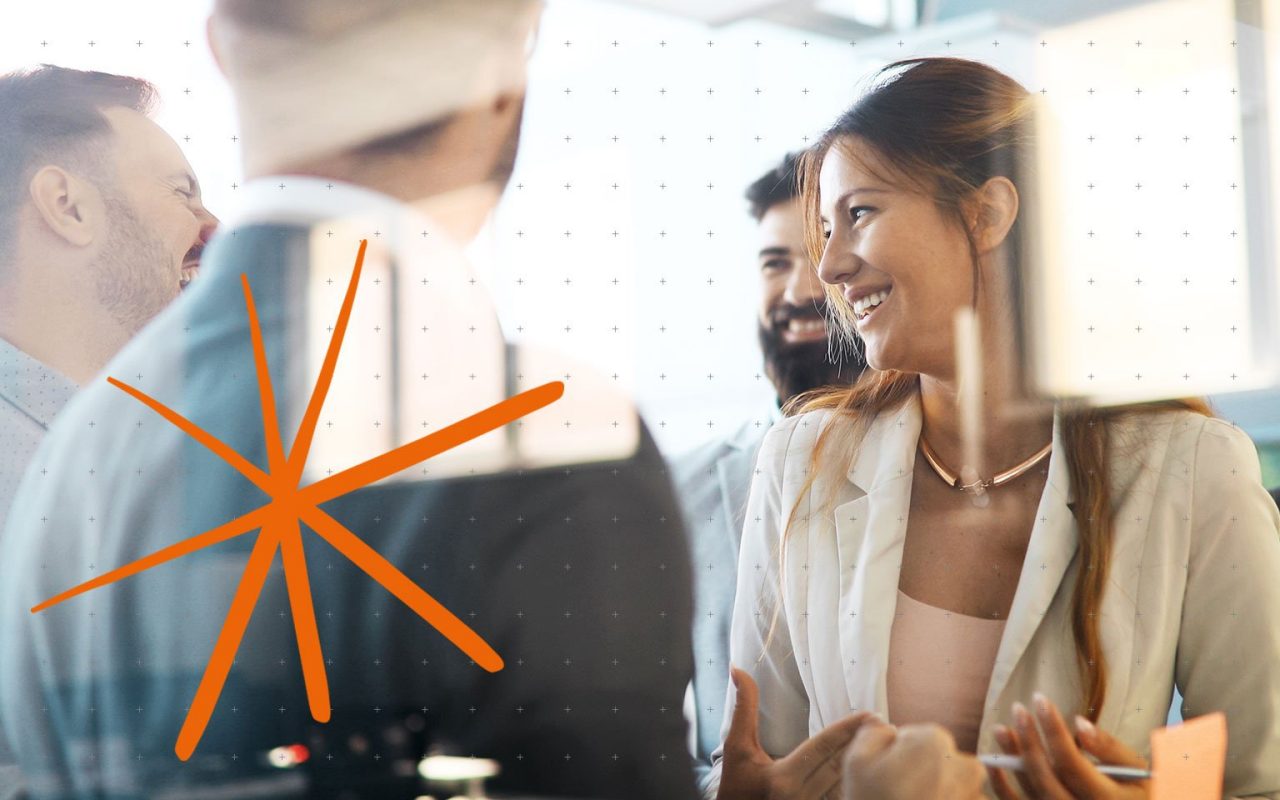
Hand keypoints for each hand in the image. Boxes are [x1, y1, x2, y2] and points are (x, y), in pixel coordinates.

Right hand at [716, 667, 876, 799]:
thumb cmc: (736, 783)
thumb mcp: (737, 746)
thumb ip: (744, 708)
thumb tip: (738, 668)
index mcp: (784, 776)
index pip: (823, 747)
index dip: (848, 729)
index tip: (870, 714)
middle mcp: (801, 795)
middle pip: (841, 765)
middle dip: (865, 744)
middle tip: (887, 724)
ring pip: (847, 785)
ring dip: (868, 765)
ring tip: (887, 744)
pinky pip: (842, 798)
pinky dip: (858, 784)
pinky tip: (873, 771)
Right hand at [842, 719, 986, 799]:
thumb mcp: (856, 761)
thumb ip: (873, 731)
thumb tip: (885, 726)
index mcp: (934, 741)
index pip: (914, 737)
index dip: (897, 755)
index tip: (888, 777)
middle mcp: (964, 763)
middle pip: (936, 758)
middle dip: (920, 772)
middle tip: (898, 794)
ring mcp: (975, 794)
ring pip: (951, 783)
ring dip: (936, 792)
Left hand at [988, 693, 1149, 799]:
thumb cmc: (1141, 789)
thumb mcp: (1139, 768)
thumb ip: (1111, 748)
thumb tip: (1079, 723)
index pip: (1072, 765)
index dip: (1053, 731)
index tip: (1041, 699)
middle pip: (1047, 780)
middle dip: (1029, 743)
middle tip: (1018, 709)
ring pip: (1032, 793)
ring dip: (1013, 759)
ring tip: (1002, 728)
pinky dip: (1001, 787)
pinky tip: (993, 762)